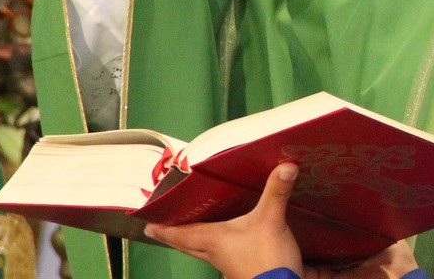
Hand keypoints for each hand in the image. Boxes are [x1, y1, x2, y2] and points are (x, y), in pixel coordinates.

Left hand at [146, 163, 306, 278]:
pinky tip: (226, 240)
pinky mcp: (244, 268)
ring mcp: (229, 263)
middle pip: (188, 245)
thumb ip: (277, 192)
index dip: (165, 230)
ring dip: (193, 243)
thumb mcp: (272, 221)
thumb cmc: (265, 259)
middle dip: (173, 237)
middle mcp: (216, 253)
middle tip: (158, 231)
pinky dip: (217, 247)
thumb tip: (286, 165)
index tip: (147, 226)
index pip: (182, 234)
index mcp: (214, 240)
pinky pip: (223, 255)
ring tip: (186, 232)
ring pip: (203, 251)